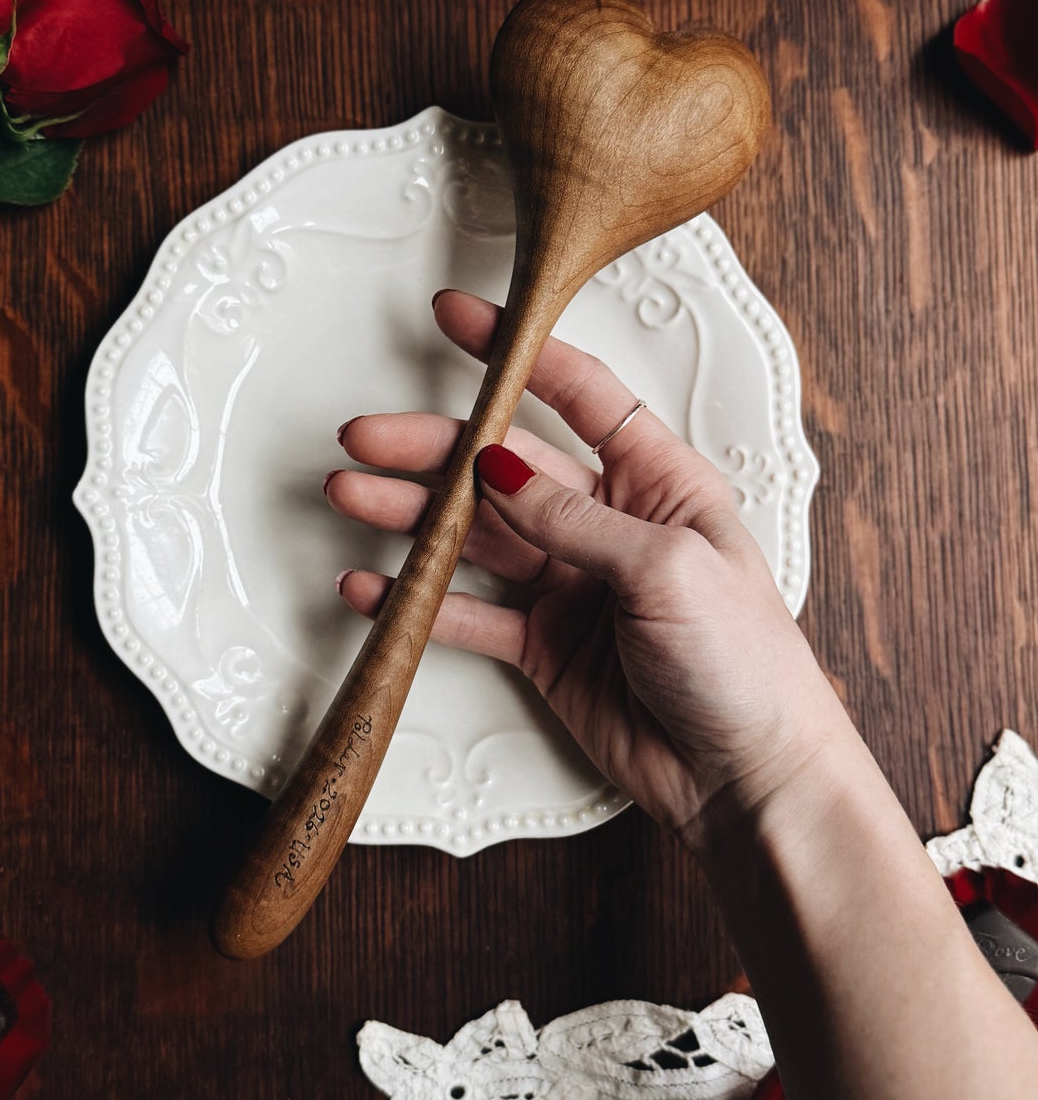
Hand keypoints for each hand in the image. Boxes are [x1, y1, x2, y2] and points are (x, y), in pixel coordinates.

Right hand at [326, 289, 848, 844]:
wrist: (748, 779)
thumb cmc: (746, 665)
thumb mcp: (666, 568)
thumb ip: (575, 519)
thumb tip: (499, 470)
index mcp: (658, 482)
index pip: (578, 393)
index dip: (516, 353)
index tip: (456, 319)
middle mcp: (609, 523)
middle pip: (503, 466)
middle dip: (431, 448)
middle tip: (366, 439)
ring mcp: (572, 585)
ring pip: (475, 536)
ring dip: (412, 518)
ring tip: (351, 498)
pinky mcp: (545, 647)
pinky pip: (470, 613)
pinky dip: (418, 601)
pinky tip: (374, 590)